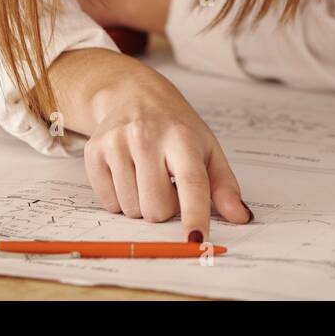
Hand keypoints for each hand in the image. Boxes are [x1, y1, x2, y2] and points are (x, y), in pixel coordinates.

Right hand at [77, 52, 252, 238]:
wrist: (135, 95)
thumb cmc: (176, 126)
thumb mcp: (207, 148)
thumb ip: (224, 185)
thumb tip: (241, 217)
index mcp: (182, 137)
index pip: (191, 182)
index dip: (194, 214)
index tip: (196, 239)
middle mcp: (147, 136)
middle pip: (157, 208)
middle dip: (165, 207)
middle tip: (167, 183)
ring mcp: (116, 143)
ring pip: (132, 210)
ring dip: (142, 203)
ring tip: (146, 174)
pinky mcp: (93, 152)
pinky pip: (109, 203)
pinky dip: (121, 198)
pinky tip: (128, 173)